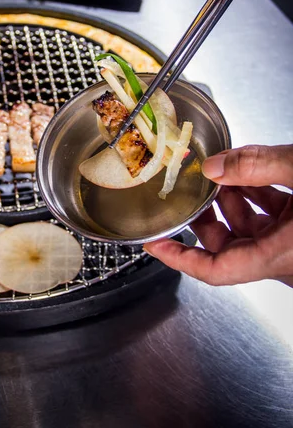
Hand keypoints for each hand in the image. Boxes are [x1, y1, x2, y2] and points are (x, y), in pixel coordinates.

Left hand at [144, 145, 292, 286]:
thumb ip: (258, 166)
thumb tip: (215, 166)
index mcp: (278, 255)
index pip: (215, 269)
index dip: (179, 258)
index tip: (155, 244)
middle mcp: (285, 257)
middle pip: (227, 243)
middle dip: (204, 213)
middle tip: (187, 191)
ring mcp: (292, 244)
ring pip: (249, 227)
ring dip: (231, 198)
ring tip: (218, 173)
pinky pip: (269, 218)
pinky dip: (255, 195)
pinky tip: (247, 174)